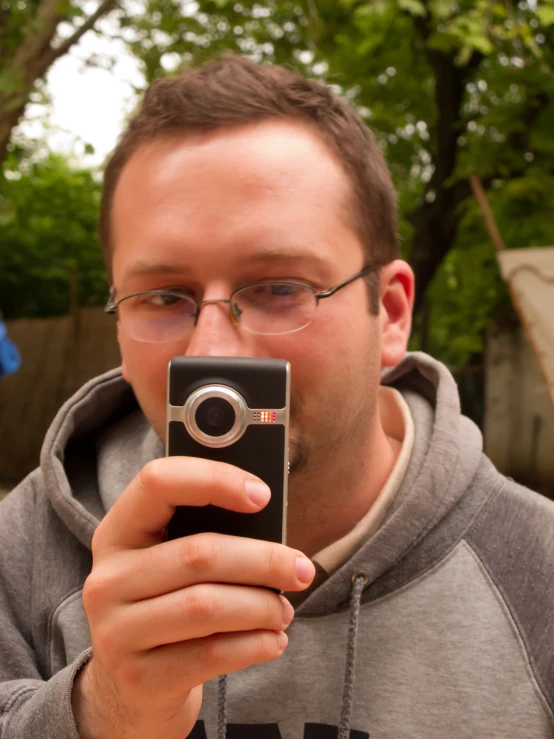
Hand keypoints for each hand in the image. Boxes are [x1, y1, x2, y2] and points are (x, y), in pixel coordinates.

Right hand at [72, 457, 314, 738]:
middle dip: (264, 560)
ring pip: (208, 606)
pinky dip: (255, 645)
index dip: (215, 479)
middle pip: (199, 553)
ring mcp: (116, 632)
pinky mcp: (140, 678)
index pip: (157, 482)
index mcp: (117, 533)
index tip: (263, 495)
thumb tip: (269, 515)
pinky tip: (273, 641)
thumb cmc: (166, 606)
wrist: (128, 692)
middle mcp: (107, 579)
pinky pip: (212, 654)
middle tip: (302, 569)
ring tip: (284, 610)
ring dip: (262, 606)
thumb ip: (205, 533)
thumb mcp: (168, 563)